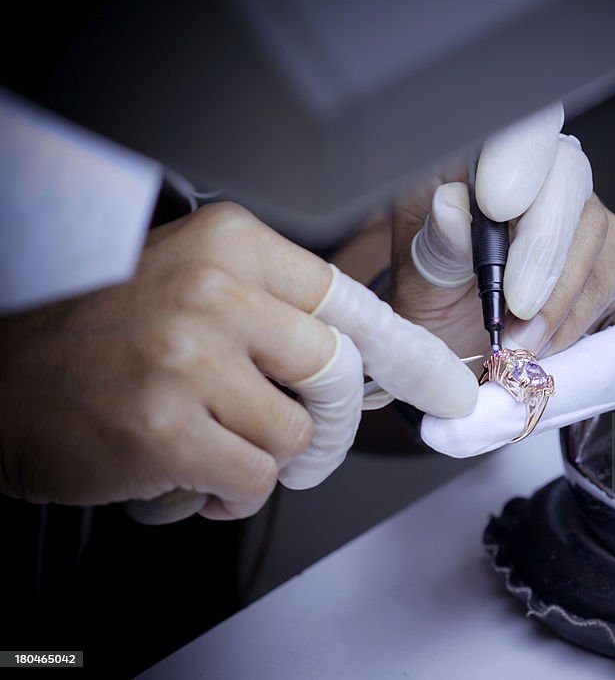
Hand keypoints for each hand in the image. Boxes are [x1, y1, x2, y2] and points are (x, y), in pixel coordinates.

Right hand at [0, 203, 476, 521]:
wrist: (0, 381)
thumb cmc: (101, 336)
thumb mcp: (192, 285)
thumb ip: (273, 312)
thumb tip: (362, 362)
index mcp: (232, 245)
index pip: (350, 303)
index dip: (405, 354)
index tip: (446, 387)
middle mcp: (216, 290)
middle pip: (339, 373)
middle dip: (331, 424)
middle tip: (299, 440)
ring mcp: (191, 357)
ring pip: (299, 435)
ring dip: (268, 463)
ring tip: (215, 450)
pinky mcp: (168, 426)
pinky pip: (256, 480)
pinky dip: (232, 494)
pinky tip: (190, 477)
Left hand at [389, 103, 614, 358]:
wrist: (460, 346)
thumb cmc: (435, 304)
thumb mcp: (417, 281)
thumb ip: (436, 246)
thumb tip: (450, 207)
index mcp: (472, 163)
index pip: (512, 131)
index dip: (517, 159)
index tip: (497, 207)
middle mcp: (534, 174)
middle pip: (566, 175)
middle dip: (543, 249)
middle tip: (516, 306)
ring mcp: (575, 209)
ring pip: (594, 228)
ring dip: (558, 297)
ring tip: (520, 340)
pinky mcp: (607, 249)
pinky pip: (611, 270)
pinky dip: (578, 315)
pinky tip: (545, 339)